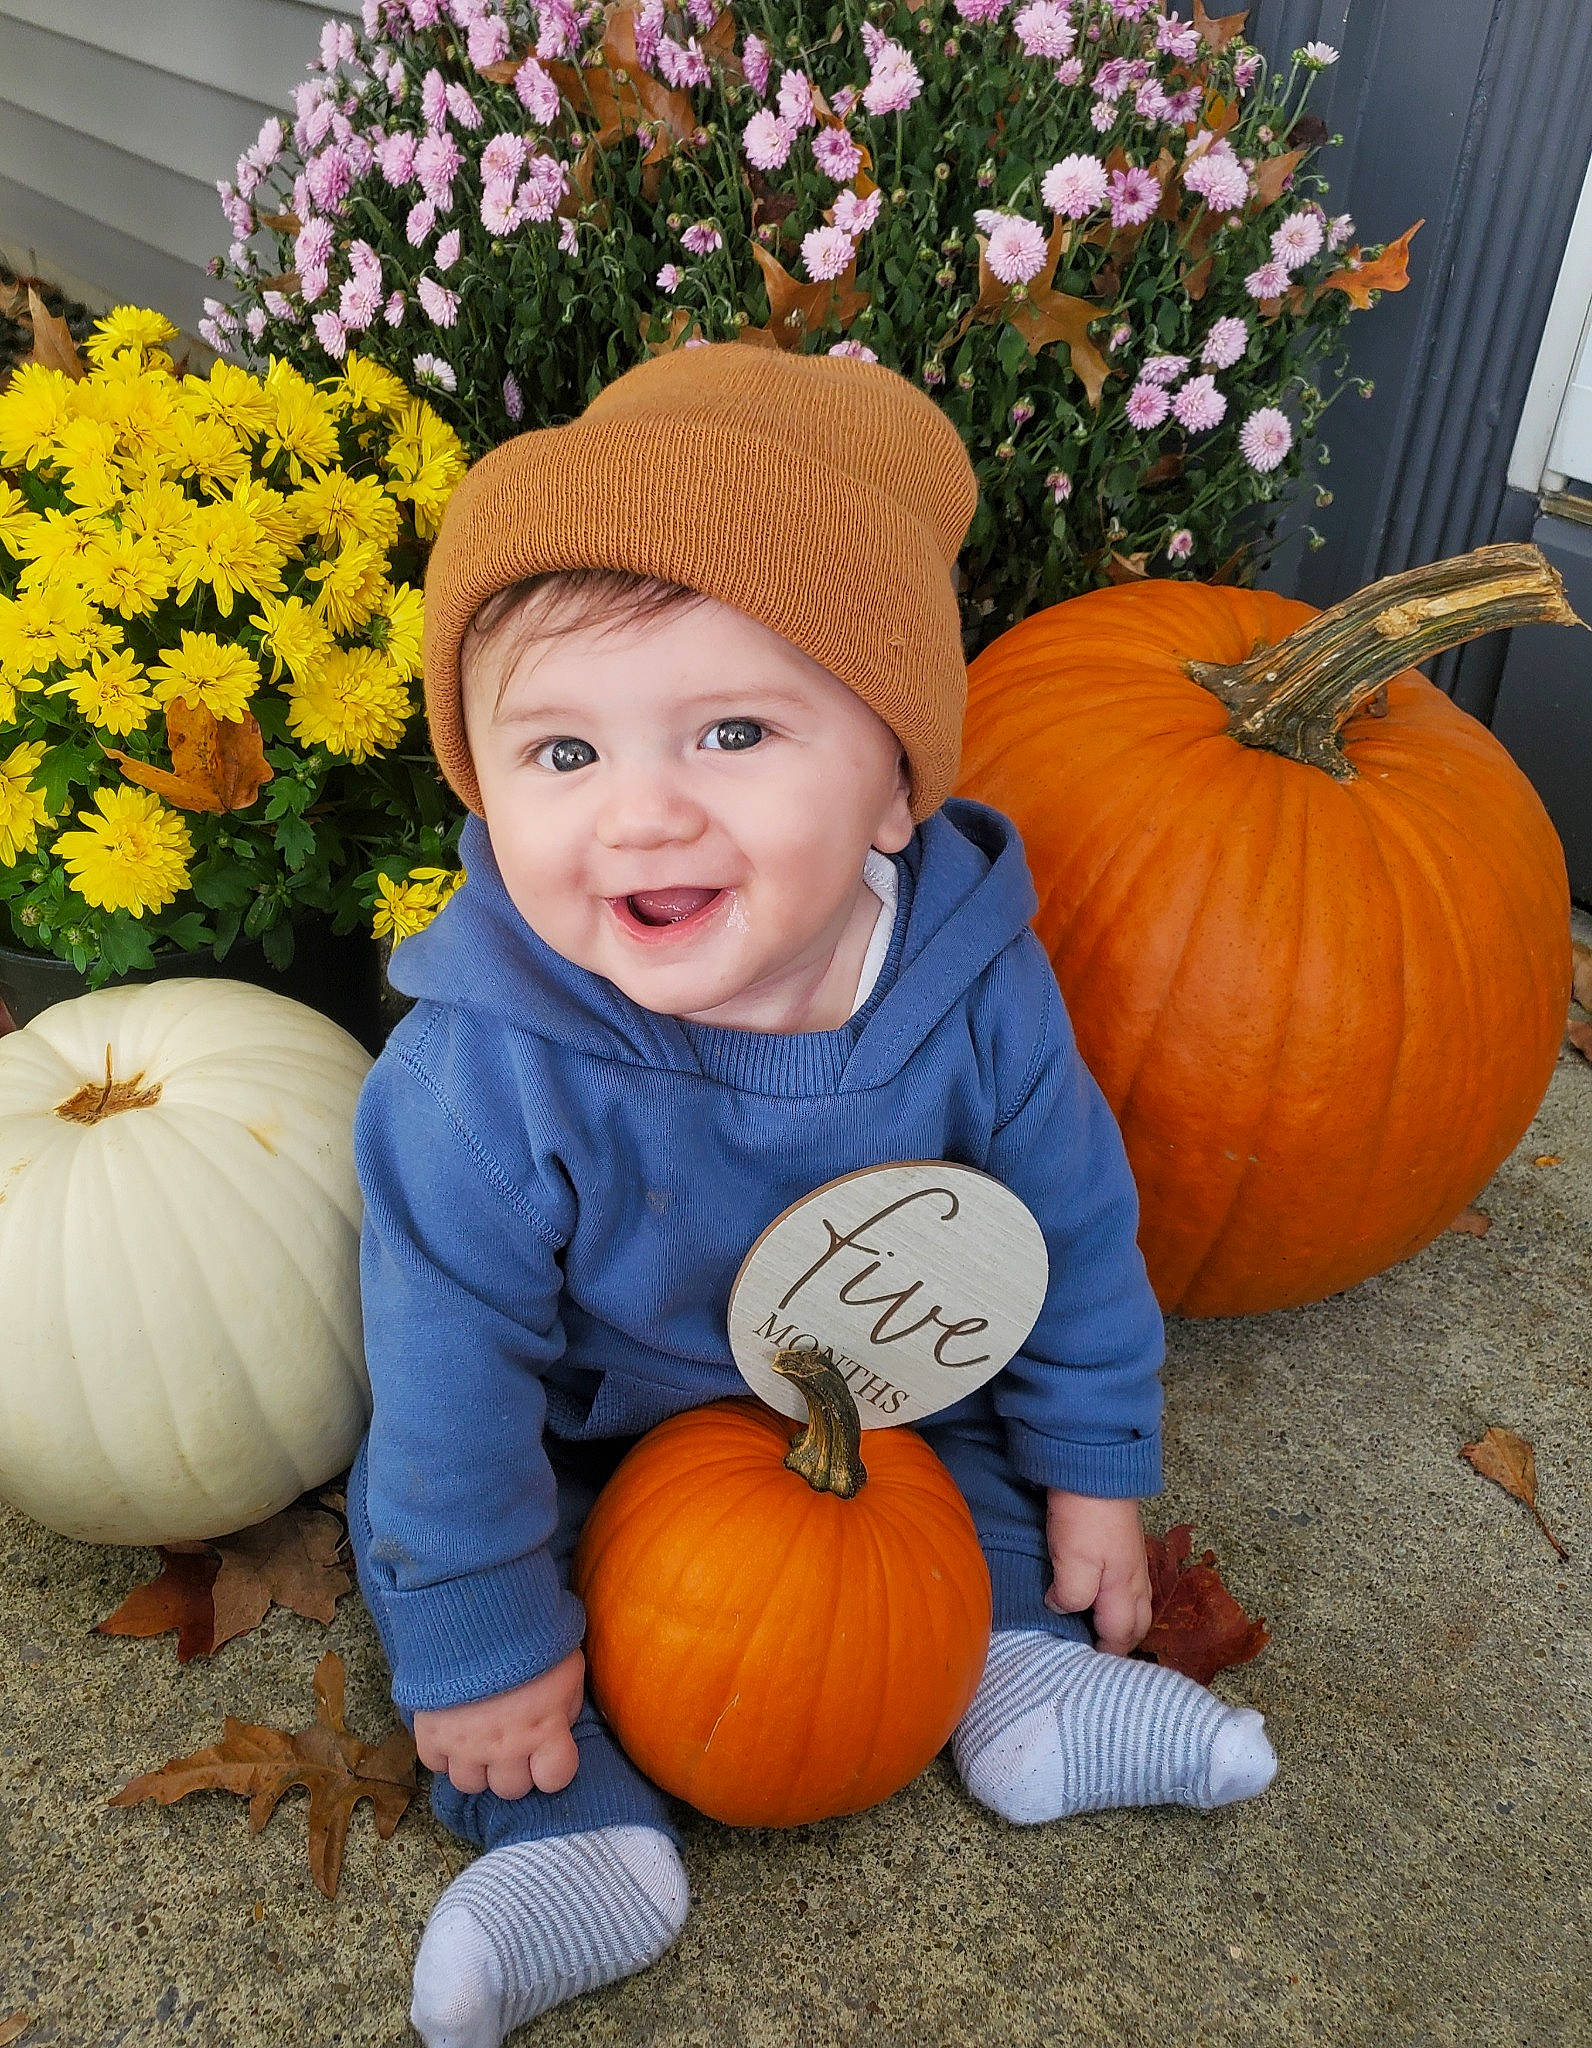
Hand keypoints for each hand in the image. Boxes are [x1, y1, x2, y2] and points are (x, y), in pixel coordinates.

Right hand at [412, 1647, 584, 1799]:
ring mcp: (465, 1746)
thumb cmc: (531, 1634)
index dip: (553, 1765)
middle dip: (514, 1766)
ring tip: (480, 1737)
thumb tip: (560, 1725)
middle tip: (512, 1739)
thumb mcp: (568, 1666)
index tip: (548, 1747)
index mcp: (544, 1730)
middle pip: (511, 1788)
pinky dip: (443, 1752)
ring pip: (471, 1784)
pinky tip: (453, 1729)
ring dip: (477, 1764)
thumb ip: (566, 1704)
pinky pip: (435, 1765)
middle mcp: (506, 1748)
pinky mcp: (432, 1734)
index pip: (555, 1779)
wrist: (476, 1612)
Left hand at [1043, 1491, 1151, 1656]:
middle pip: (1136, 1623)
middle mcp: (1135, 1578)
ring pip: (1134, 1604)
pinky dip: (1117, 1598)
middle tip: (1095, 1652)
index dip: (1105, 1654)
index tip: (1087, 1665)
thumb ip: (1071, 1596)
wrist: (1096, 1467)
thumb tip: (1061, 1608)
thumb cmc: (1084, 1519)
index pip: (1121, 1636)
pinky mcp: (1123, 1543)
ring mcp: (1132, 1559)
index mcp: (1125, 1590)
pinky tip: (1097, 1594)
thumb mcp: (1073, 1564)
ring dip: (1120, 1620)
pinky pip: (1127, 1584)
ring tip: (1095, 1628)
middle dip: (1121, 1642)